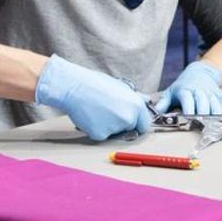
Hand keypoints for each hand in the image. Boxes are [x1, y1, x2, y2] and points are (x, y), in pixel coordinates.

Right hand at [34, 55, 151, 140]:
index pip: (144, 125)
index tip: (130, 121)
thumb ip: (135, 98)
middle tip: (108, 112)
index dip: (137, 123)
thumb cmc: (96, 84)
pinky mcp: (100, 135)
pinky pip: (101, 136)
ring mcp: (115, 128)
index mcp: (137, 106)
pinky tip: (90, 116)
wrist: (74, 87)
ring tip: (97, 110)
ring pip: (115, 133)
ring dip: (108, 126)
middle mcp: (129, 118)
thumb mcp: (120, 87)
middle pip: (130, 130)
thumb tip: (147, 100)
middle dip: (122, 125)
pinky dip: (96, 129)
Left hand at [159, 61, 221, 114]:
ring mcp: (209, 92)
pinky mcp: (218, 93)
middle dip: (203, 111)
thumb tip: (154, 114)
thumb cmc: (182, 86)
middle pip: (202, 101)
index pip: (187, 98)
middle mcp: (198, 90)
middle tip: (202, 121)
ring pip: (214, 102)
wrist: (199, 72)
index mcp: (184, 90)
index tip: (189, 115)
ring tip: (214, 120)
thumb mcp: (170, 92)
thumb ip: (163, 103)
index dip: (188, 107)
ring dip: (215, 112)